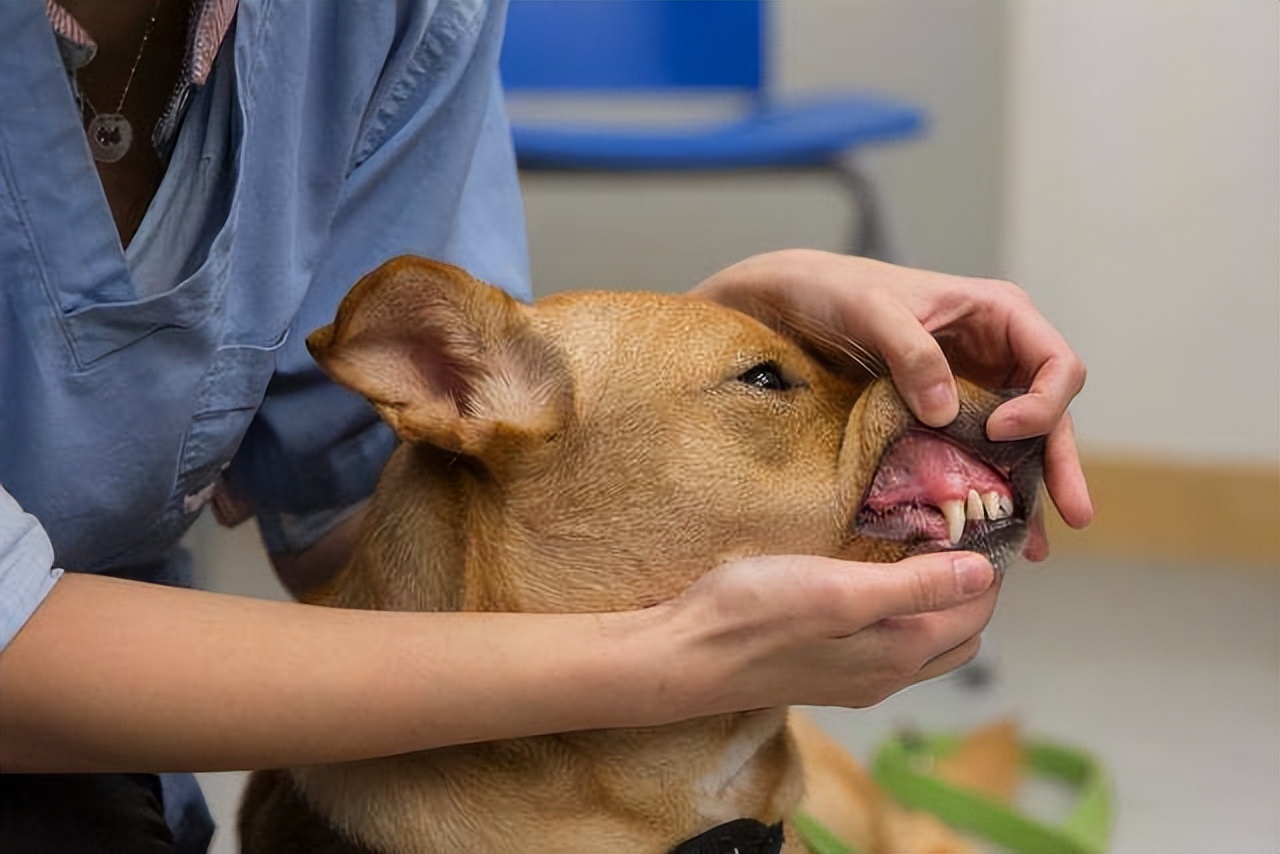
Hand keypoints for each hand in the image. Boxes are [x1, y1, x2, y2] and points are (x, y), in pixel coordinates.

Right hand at [650, 551, 998, 714]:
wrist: (686, 657)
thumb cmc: (755, 616)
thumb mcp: (840, 590)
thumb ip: (916, 587)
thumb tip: (984, 574)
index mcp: (899, 652)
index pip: (976, 611)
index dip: (990, 566)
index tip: (985, 518)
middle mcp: (886, 674)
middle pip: (960, 634)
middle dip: (975, 588)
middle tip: (962, 531)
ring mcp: (855, 679)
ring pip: (925, 642)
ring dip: (940, 602)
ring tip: (927, 550)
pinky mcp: (826, 674)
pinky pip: (889, 645)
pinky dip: (905, 614)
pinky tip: (878, 585)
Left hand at [691, 249, 1092, 533]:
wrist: (799, 299)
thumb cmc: (839, 290)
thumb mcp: (872, 311)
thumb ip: (912, 353)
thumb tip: (947, 411)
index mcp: (1000, 314)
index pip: (1056, 365)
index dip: (1041, 405)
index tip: (999, 432)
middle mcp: (1000, 350)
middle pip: (1051, 411)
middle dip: (1062, 463)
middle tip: (1074, 514)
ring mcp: (978, 383)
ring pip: (1022, 440)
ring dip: (1031, 487)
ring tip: (1035, 545)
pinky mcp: (950, 410)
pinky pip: (982, 450)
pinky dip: (991, 485)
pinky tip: (995, 528)